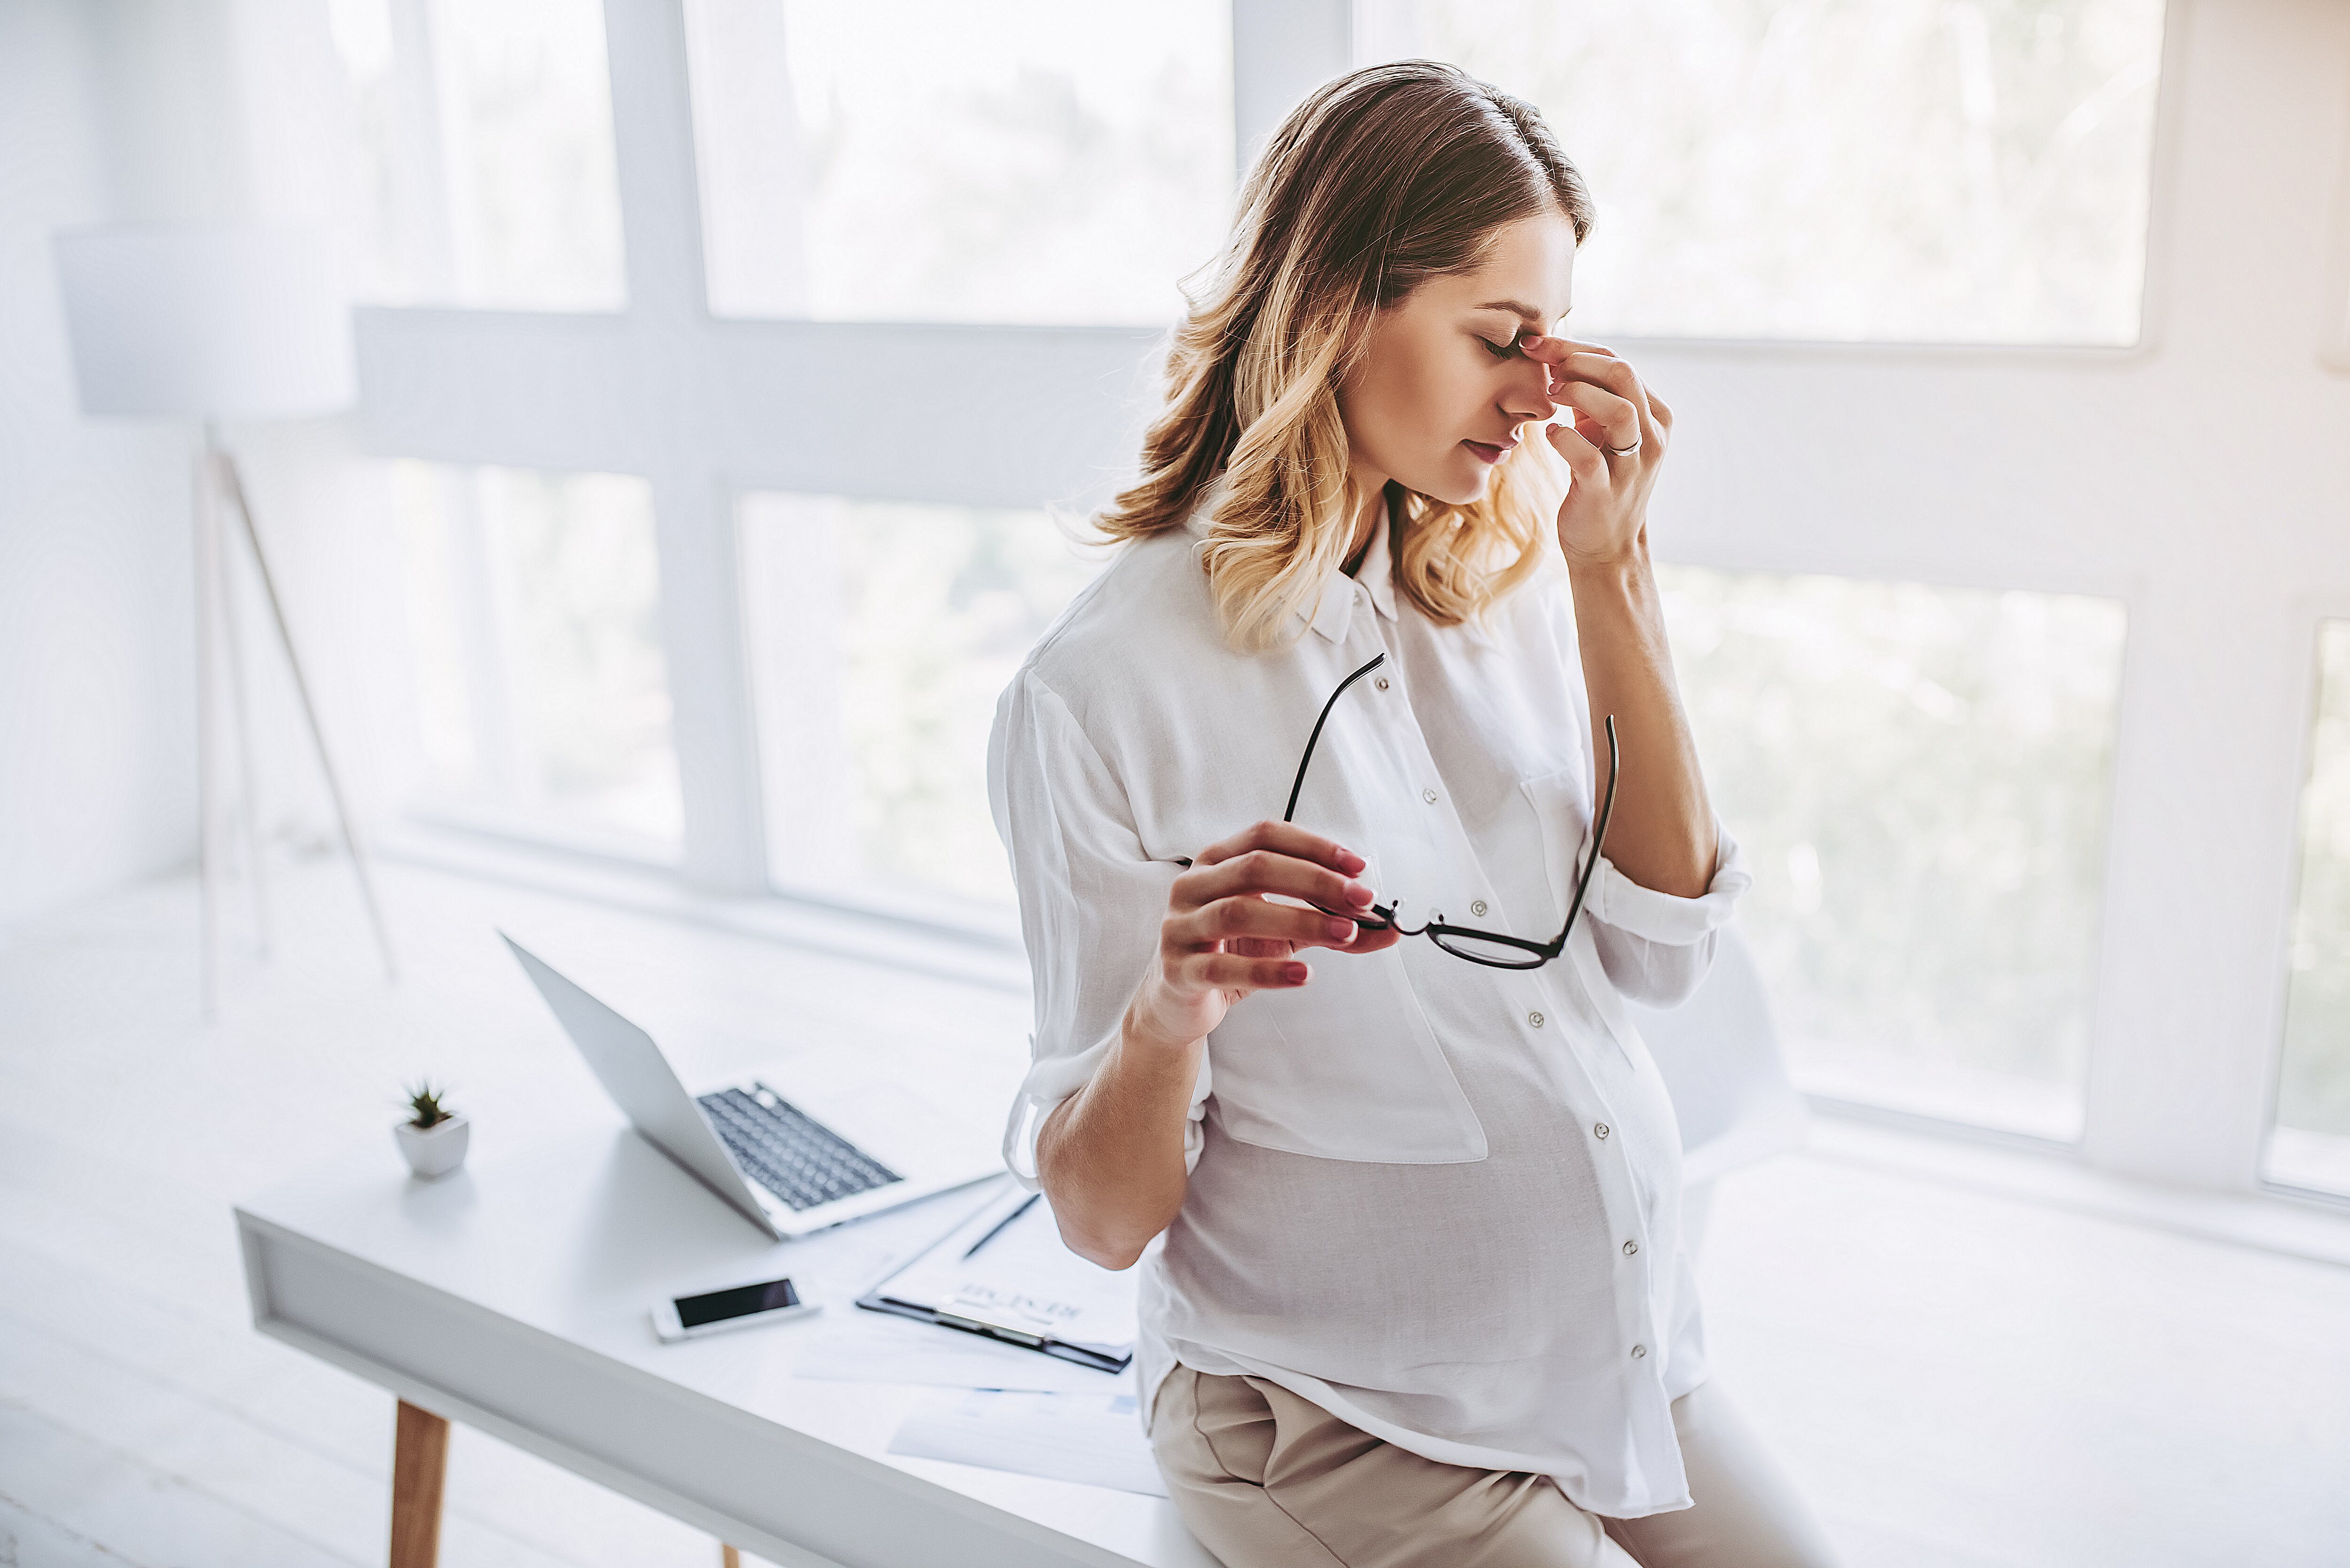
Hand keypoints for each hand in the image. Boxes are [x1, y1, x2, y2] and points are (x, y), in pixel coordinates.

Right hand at [1127, 820, 1398, 1052]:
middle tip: (1361, 900)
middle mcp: (1192, 886)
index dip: (1314, 846)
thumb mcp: (1285, 933)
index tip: (1359, 867)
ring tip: (1344, 933)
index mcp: (1216, 862)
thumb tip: (1390, 929)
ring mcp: (1181, 927)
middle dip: (1316, 881)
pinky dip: (1268, 970)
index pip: (1266, 836)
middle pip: (1256, 867)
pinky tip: (1304, 974)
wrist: (1178, 1003)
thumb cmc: (1233, 953)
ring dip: (1299, 919)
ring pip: (1239, 912)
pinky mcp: (1178, 971)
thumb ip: (1332, 924)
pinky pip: (1224, 968)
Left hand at [1517, 335, 1673, 569]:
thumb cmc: (1600, 480)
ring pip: (1619, 411)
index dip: (1575, 348)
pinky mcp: (1606, 493)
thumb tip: (1558, 356)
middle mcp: (1652, 437)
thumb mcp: (1602, 433)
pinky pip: (1588, 457)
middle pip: (1624, 375)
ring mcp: (1633, 466)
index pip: (1619, 363)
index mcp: (1654, 415)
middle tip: (1544, 367)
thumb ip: (1591, 398)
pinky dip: (1563, 439)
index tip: (1537, 344)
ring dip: (1578, 394)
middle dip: (1577, 361)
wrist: (1606, 545)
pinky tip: (1548, 435)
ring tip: (1550, 395)